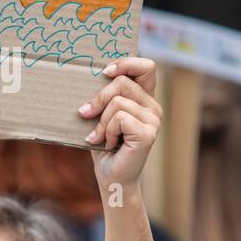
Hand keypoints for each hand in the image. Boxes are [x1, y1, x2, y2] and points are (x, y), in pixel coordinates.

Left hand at [77, 56, 160, 196]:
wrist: (111, 177)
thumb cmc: (104, 145)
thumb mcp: (102, 114)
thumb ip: (105, 95)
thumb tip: (89, 75)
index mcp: (144, 98)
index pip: (146, 67)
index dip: (126, 63)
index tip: (105, 72)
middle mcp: (153, 107)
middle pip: (122, 82)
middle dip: (98, 98)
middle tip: (86, 114)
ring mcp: (154, 120)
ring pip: (117, 102)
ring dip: (101, 121)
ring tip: (102, 136)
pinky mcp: (148, 133)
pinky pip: (119, 118)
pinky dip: (107, 131)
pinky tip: (110, 144)